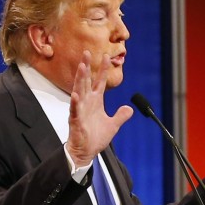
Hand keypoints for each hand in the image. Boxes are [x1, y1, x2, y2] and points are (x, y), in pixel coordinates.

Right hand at [65, 51, 133, 166]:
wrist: (86, 151)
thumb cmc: (95, 138)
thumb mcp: (113, 125)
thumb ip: (121, 116)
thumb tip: (130, 109)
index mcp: (96, 102)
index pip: (99, 81)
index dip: (102, 69)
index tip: (105, 56)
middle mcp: (87, 102)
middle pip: (87, 81)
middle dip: (87, 67)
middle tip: (87, 52)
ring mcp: (80, 110)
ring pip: (79, 90)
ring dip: (80, 79)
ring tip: (81, 66)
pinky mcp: (76, 120)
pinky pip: (75, 110)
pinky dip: (75, 102)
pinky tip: (76, 94)